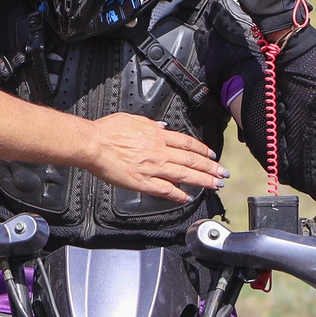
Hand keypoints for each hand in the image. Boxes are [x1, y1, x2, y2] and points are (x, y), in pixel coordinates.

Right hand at [81, 113, 225, 202]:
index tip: (211, 156)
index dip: (202, 150)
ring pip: (184, 175)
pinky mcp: (142, 182)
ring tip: (215, 185)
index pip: (187, 143)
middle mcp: (159, 151)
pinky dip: (178, 195)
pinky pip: (165, 190)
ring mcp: (152, 168)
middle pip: (191, 159)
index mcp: (157, 135)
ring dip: (202, 180)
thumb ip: (150, 123)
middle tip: (222, 174)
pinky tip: (187, 198)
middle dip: (210, 168)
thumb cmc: (107, 131)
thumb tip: (163, 127)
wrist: (93, 144)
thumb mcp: (132, 118)